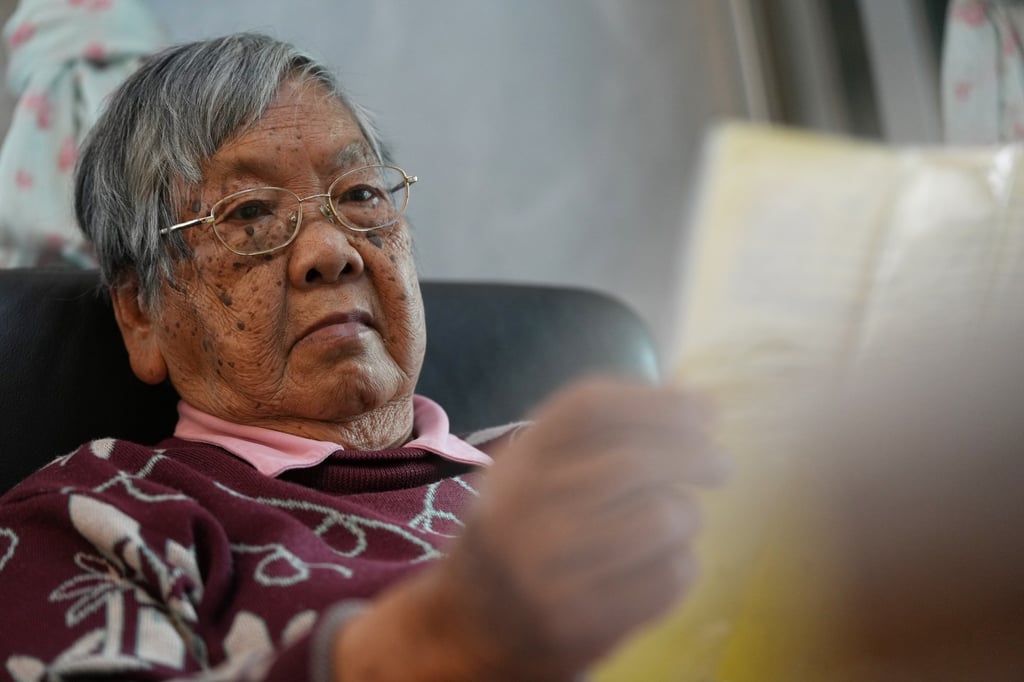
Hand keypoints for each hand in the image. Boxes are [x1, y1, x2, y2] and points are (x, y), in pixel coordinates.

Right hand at [436, 377, 727, 678]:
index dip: (659, 402)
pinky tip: (665, 562)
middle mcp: (523, 509)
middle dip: (696, 456)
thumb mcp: (538, 472)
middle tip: (721, 465)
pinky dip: (683, 564)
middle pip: (635, 462)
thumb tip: (698, 398)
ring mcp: (547, 570)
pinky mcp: (578, 623)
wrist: (468, 629)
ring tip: (678, 519)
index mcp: (517, 461)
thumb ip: (603, 433)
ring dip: (686, 514)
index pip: (591, 407)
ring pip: (661, 519)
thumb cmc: (522, 533)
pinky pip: (668, 578)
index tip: (706, 411)